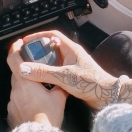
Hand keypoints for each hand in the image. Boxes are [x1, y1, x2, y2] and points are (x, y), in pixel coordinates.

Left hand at [6, 42, 67, 128]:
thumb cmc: (47, 118)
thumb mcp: (59, 98)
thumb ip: (59, 86)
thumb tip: (63, 82)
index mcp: (25, 82)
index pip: (14, 59)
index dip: (15, 48)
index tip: (19, 43)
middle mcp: (15, 90)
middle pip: (17, 73)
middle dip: (25, 70)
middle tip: (36, 70)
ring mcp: (11, 102)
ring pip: (17, 88)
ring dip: (26, 87)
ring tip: (39, 92)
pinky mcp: (11, 113)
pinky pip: (16, 101)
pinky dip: (24, 100)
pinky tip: (34, 106)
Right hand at [7, 30, 131, 110]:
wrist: (107, 96)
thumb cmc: (92, 83)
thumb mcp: (64, 76)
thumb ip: (43, 72)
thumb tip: (24, 68)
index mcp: (71, 49)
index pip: (52, 35)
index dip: (38, 36)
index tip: (26, 41)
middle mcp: (72, 55)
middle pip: (52, 47)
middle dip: (38, 50)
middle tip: (26, 56)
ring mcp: (73, 65)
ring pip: (54, 60)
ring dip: (43, 63)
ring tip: (31, 68)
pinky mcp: (74, 76)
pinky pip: (58, 70)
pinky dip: (49, 72)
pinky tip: (43, 80)